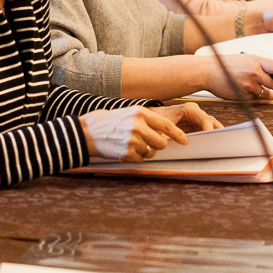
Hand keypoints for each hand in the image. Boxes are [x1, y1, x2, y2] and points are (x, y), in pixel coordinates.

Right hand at [79, 103, 221, 162]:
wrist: (88, 131)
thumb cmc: (109, 122)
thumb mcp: (129, 113)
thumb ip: (147, 120)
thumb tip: (165, 131)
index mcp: (140, 113)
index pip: (166, 125)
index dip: (177, 134)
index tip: (184, 140)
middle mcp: (138, 126)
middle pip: (161, 143)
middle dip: (157, 145)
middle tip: (148, 143)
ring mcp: (133, 140)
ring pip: (151, 152)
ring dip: (144, 151)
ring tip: (131, 144)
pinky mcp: (127, 153)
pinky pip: (140, 159)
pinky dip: (135, 157)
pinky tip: (124, 149)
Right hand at [206, 54, 272, 101]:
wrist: (208, 71)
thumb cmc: (225, 64)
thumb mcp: (245, 60)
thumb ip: (258, 67)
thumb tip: (271, 79)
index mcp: (256, 61)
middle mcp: (255, 73)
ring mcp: (250, 85)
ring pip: (265, 94)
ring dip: (263, 94)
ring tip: (250, 87)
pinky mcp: (243, 96)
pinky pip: (254, 99)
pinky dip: (251, 97)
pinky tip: (241, 89)